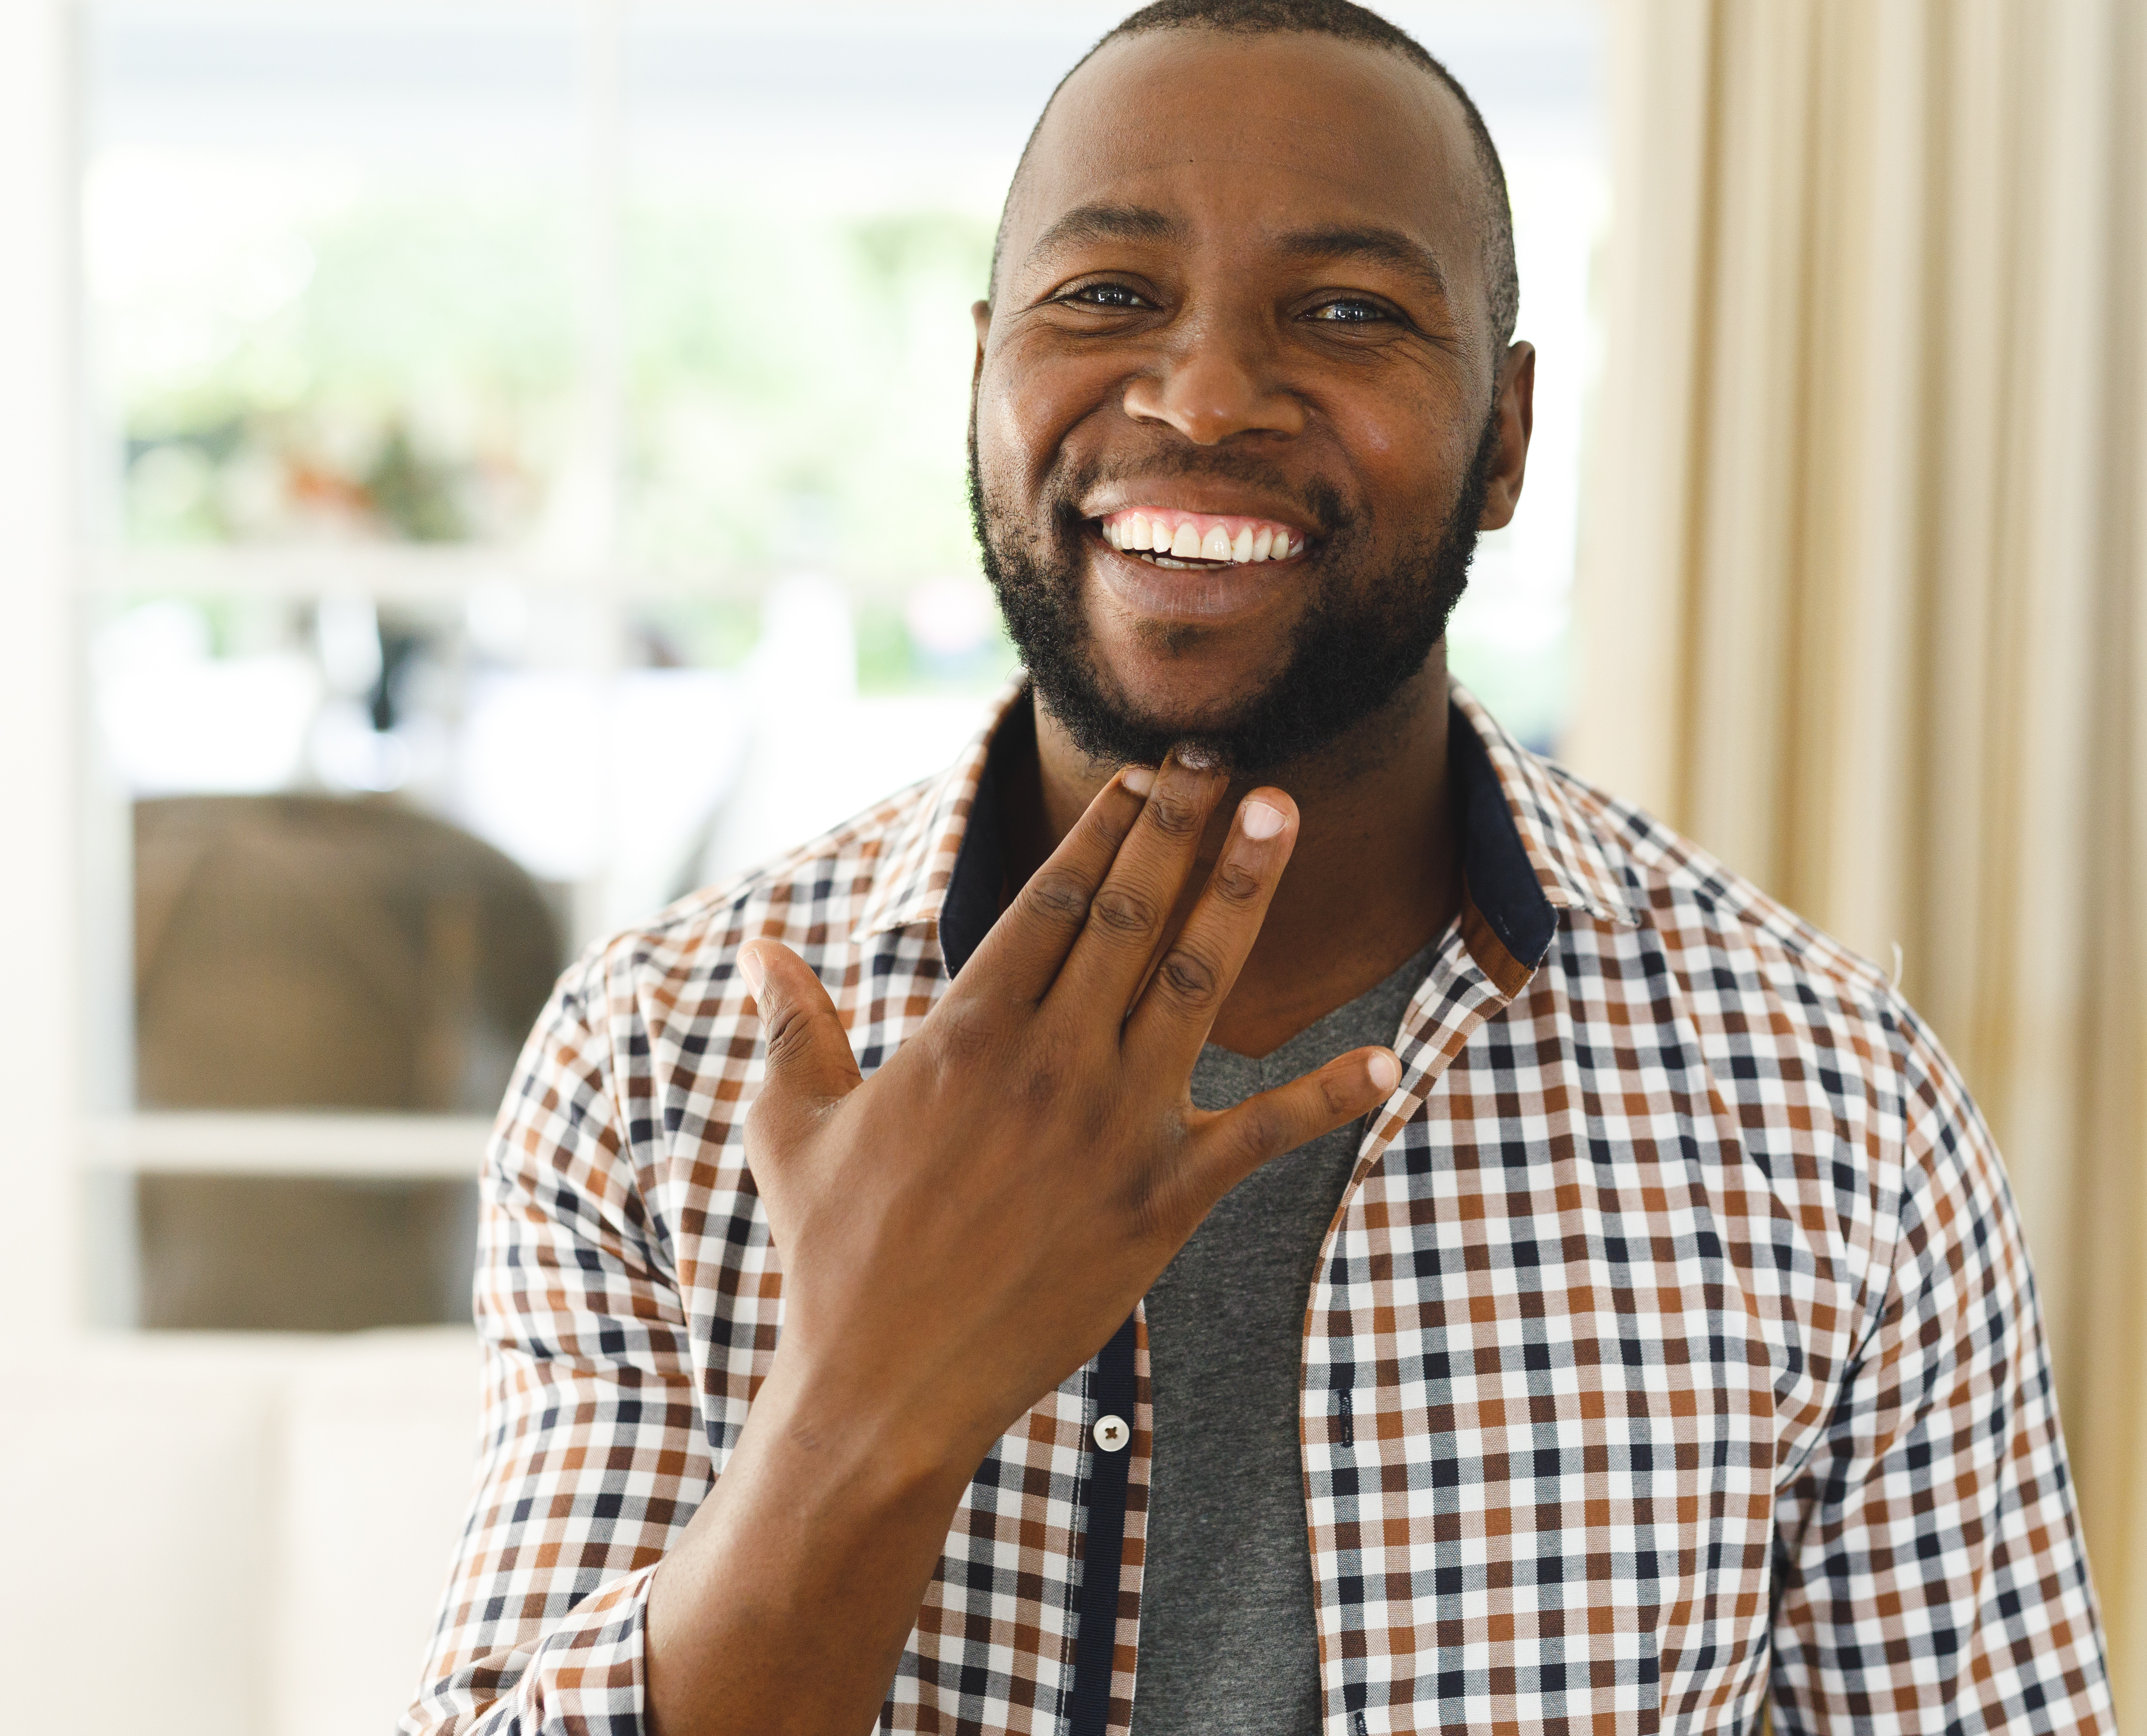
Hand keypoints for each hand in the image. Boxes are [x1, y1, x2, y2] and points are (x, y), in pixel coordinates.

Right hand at [733, 747, 1401, 1481]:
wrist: (882, 1388)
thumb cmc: (832, 1254)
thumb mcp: (790, 1125)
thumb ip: (791, 1026)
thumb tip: (760, 949)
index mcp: (964, 1034)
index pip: (1051, 902)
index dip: (1102, 833)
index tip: (1141, 779)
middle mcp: (1047, 1062)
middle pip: (1129, 916)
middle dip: (1180, 828)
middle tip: (1223, 758)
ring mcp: (1112, 1127)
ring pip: (1194, 983)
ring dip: (1243, 895)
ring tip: (1283, 817)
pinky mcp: (1162, 1199)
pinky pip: (1260, 1135)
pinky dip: (1325, 1099)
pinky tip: (1386, 1065)